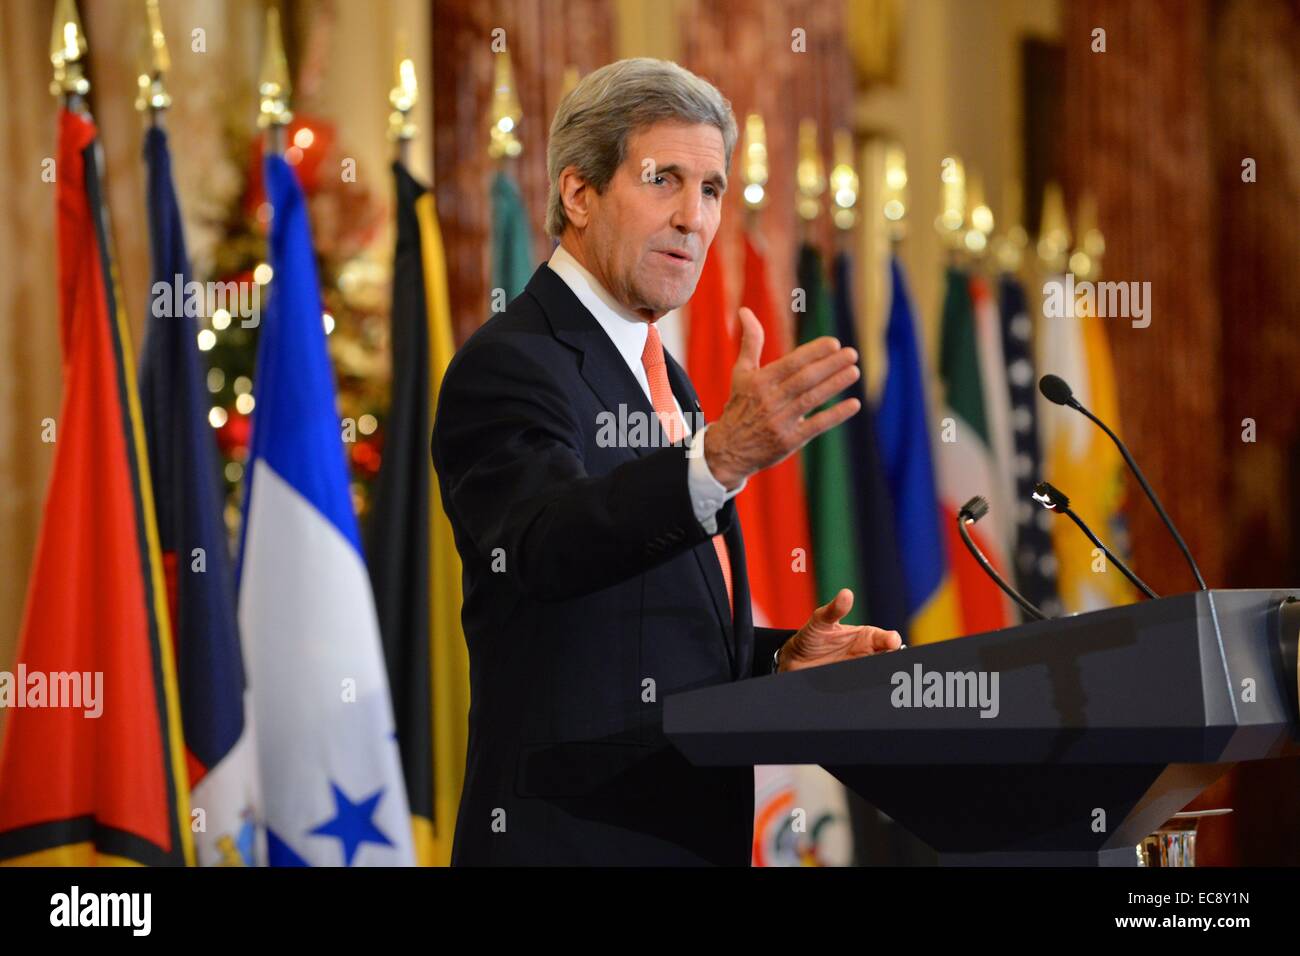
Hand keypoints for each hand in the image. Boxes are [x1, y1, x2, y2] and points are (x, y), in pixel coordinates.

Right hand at [703, 307, 860, 489]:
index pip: (790, 363)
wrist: (728, 449)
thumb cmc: (740, 405)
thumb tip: (745, 311)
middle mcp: (769, 401)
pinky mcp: (788, 442)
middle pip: (804, 379)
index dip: (813, 353)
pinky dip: (835, 415)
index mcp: (759, 382)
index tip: (834, 343)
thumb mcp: (742, 373)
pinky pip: (816, 426)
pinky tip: (854, 404)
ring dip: (835, 385)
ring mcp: (779, 422)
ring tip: (854, 371)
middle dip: (830, 365)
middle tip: (852, 353)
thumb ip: (750, 342)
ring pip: (811, 400)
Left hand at [777, 589, 903, 671]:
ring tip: (874, 668)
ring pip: (880, 672)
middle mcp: (868, 653)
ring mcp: (860, 667)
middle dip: (892, 657)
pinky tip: (861, 679)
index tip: (892, 641)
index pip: (886, 639)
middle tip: (888, 656)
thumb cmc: (812, 636)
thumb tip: (846, 593)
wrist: (797, 658)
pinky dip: (866, 682)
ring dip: (882, 672)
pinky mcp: (852, 681)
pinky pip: (865, 683)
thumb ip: (834, 610)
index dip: (891, 640)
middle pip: (888, 657)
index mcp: (867, 636)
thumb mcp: (820, 621)